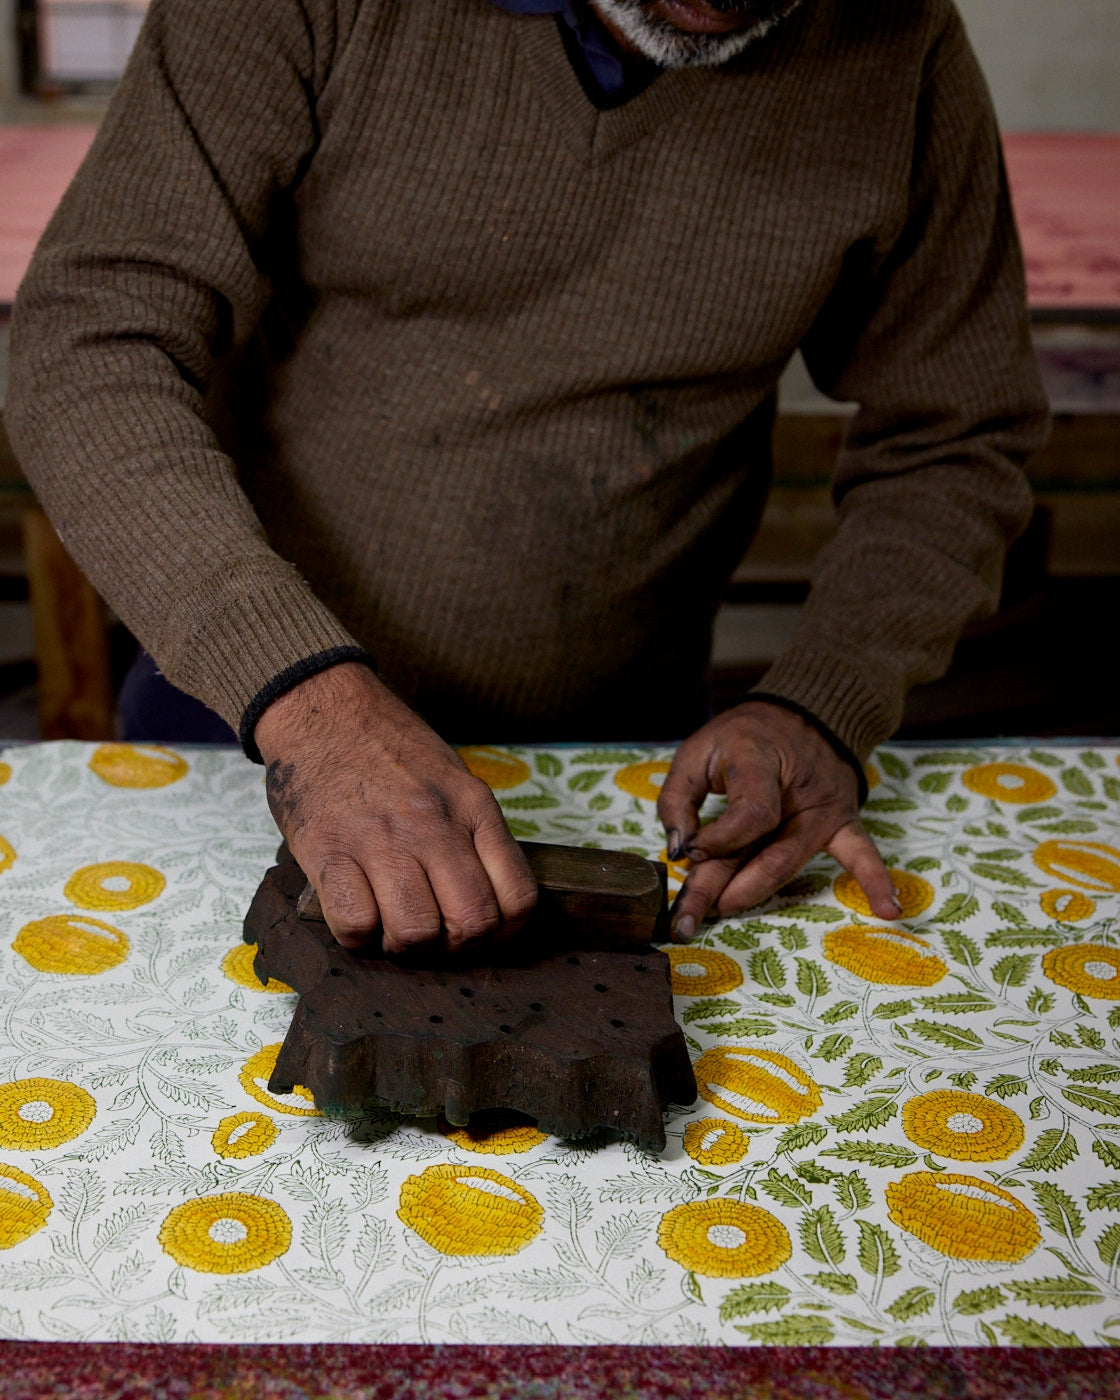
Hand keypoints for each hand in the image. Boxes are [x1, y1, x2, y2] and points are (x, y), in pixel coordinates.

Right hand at [254, 662, 537, 954]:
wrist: (323, 709)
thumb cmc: (389, 749)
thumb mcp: (453, 778)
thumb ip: (473, 832)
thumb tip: (487, 898)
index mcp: (473, 807)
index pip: (518, 897)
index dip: (504, 934)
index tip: (482, 936)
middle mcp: (435, 825)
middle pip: (471, 924)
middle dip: (454, 948)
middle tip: (432, 936)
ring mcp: (381, 839)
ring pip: (416, 933)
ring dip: (404, 946)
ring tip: (390, 925)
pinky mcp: (330, 850)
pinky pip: (356, 924)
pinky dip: (357, 936)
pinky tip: (356, 913)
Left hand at [658, 701, 900, 940]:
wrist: (805, 712)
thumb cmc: (745, 736)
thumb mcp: (699, 749)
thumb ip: (679, 796)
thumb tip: (678, 849)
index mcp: (762, 763)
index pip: (750, 815)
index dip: (718, 840)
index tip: (689, 852)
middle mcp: (800, 790)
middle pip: (764, 852)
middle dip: (719, 889)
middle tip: (685, 921)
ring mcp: (825, 809)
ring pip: (788, 863)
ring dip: (753, 894)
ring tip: (717, 915)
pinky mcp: (842, 821)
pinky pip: (862, 853)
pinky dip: (876, 881)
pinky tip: (889, 909)